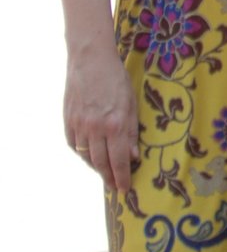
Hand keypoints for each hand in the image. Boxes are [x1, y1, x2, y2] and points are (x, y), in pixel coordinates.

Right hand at [63, 39, 139, 189]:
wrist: (90, 62)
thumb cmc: (117, 80)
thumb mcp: (132, 104)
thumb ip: (132, 131)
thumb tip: (133, 156)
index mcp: (115, 124)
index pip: (119, 160)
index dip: (122, 176)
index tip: (125, 189)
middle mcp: (96, 128)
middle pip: (101, 162)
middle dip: (109, 177)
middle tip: (115, 187)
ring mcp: (79, 125)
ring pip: (87, 156)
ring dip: (96, 167)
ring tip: (105, 174)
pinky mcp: (68, 121)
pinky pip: (75, 145)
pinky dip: (83, 154)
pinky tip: (90, 157)